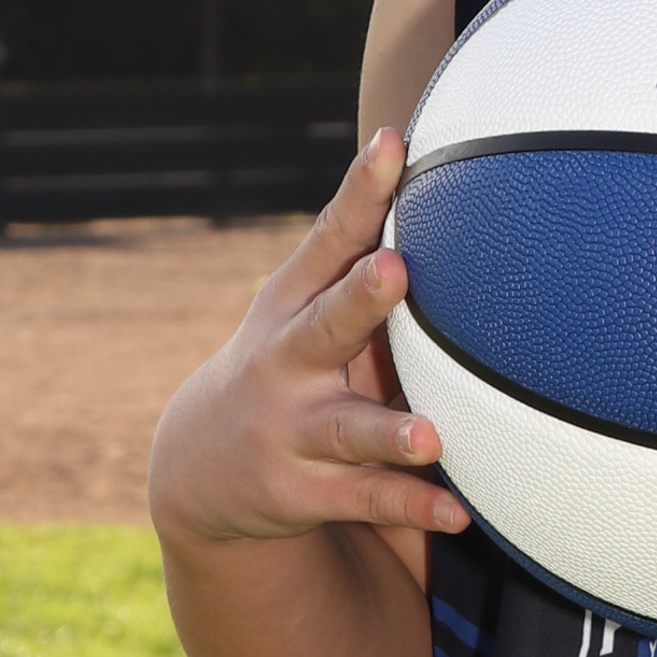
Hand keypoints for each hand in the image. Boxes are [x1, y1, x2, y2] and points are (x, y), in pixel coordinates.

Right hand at [149, 130, 469, 549]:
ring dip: (390, 433)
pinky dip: (414, 505)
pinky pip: (368, 498)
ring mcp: (292, 428)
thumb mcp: (302, 306)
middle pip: (326, 324)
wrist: (198, 465)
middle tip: (395, 271)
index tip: (393, 145)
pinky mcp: (303, 489)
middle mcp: (285, 361)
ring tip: (430, 436)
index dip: (362, 191)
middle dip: (360, 299)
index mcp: (293, 302)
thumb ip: (357, 254)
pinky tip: (457, 512)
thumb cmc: (286, 360)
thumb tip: (418, 160)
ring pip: (349, 429)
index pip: (330, 237)